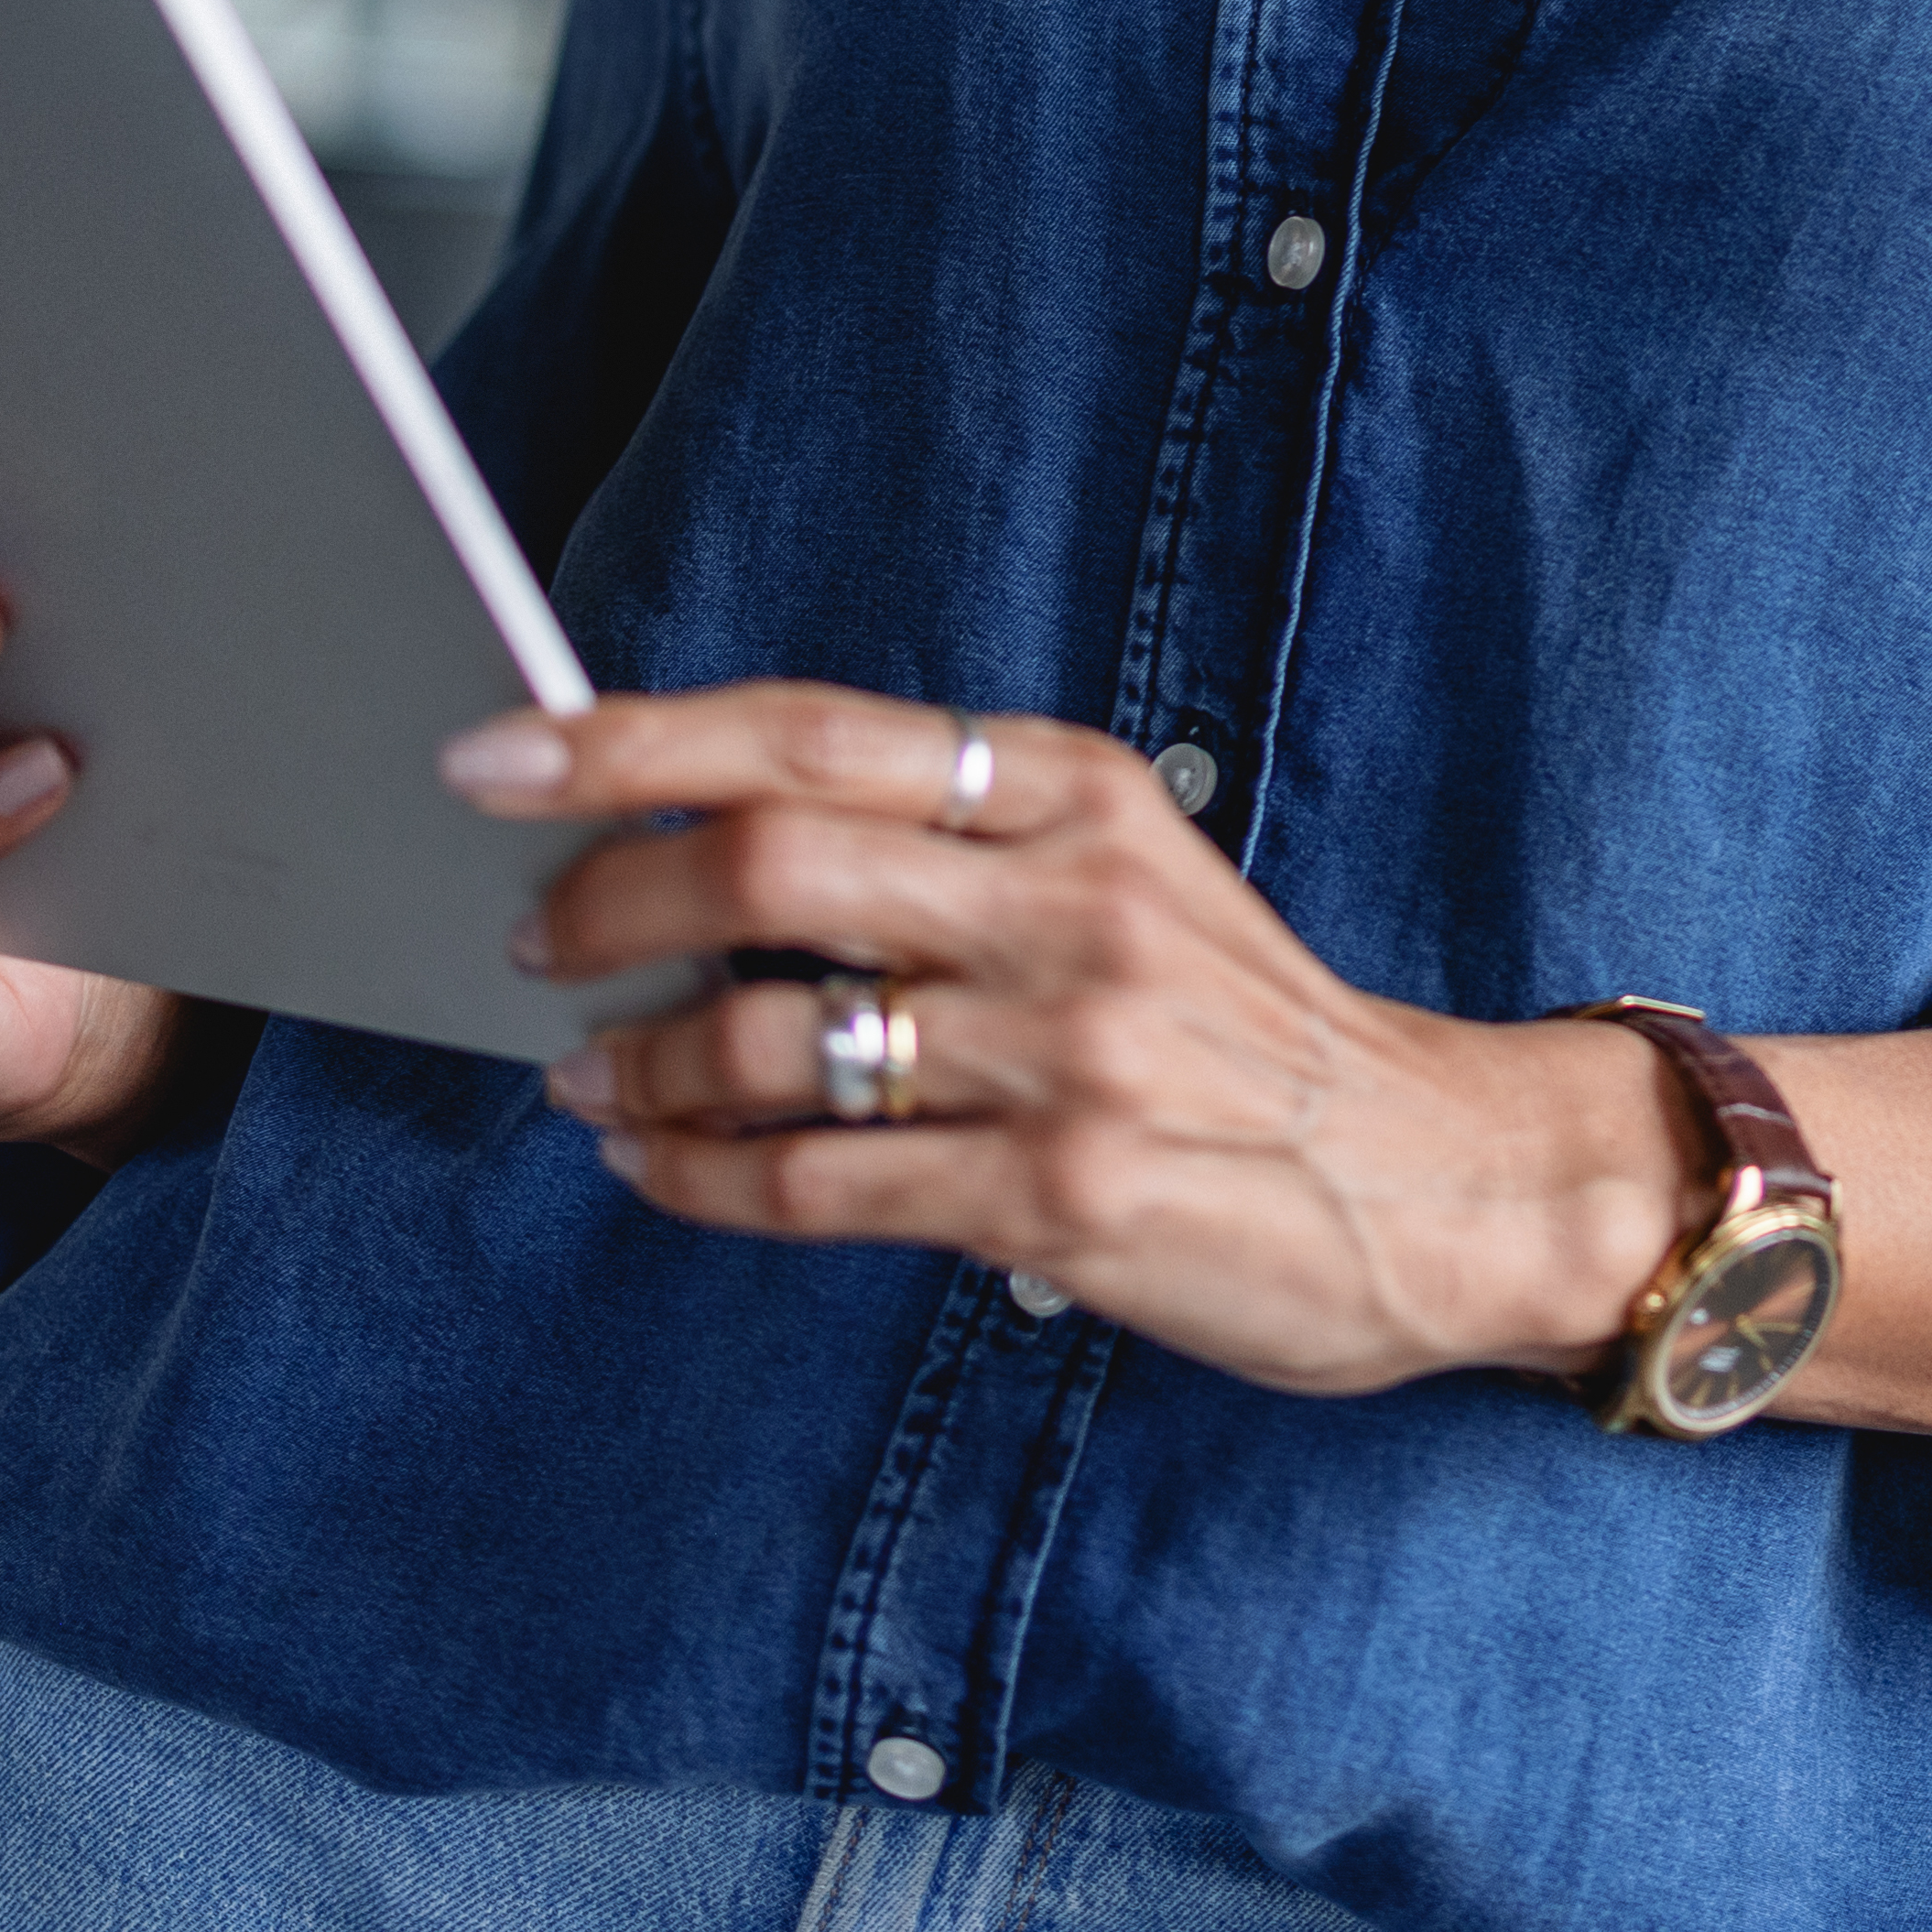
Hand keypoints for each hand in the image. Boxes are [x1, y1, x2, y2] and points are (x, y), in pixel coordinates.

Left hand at [450, 689, 1696, 1399]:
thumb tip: (705, 833)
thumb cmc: (1244, 1028)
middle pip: (769, 860)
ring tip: (590, 1077)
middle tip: (529, 937)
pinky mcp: (1061, 1199)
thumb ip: (951, 845)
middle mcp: (1073, 904)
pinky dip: (700, 1176)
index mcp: (1079, 792)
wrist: (1436, 1182)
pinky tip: (660, 1167)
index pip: (816, 732)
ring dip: (639, 1062)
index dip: (634, 740)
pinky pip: (818, 1182)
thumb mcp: (1125, 875)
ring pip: (775, 1033)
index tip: (496, 755)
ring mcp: (1069, 1055)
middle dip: (605, 899)